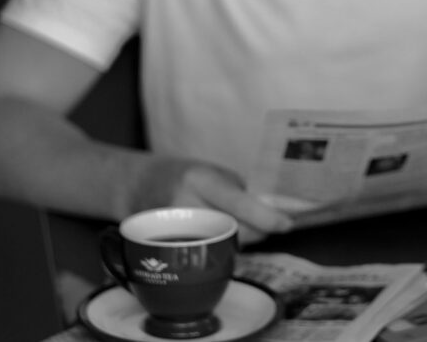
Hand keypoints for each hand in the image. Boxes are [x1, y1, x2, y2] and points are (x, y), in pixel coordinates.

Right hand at [130, 157, 292, 243]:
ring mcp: (172, 231)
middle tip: (267, 224)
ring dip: (238, 240)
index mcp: (199, 180)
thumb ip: (238, 194)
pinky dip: (218, 249)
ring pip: (222, 247)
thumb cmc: (186, 175)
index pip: (238, 203)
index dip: (266, 217)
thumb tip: (266, 219)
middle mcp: (184, 205)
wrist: (139, 184)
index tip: (287, 224)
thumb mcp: (214, 173)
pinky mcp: (166, 249)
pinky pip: (204, 254)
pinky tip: (218, 237)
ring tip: (235, 224)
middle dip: (257, 231)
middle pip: (234, 231)